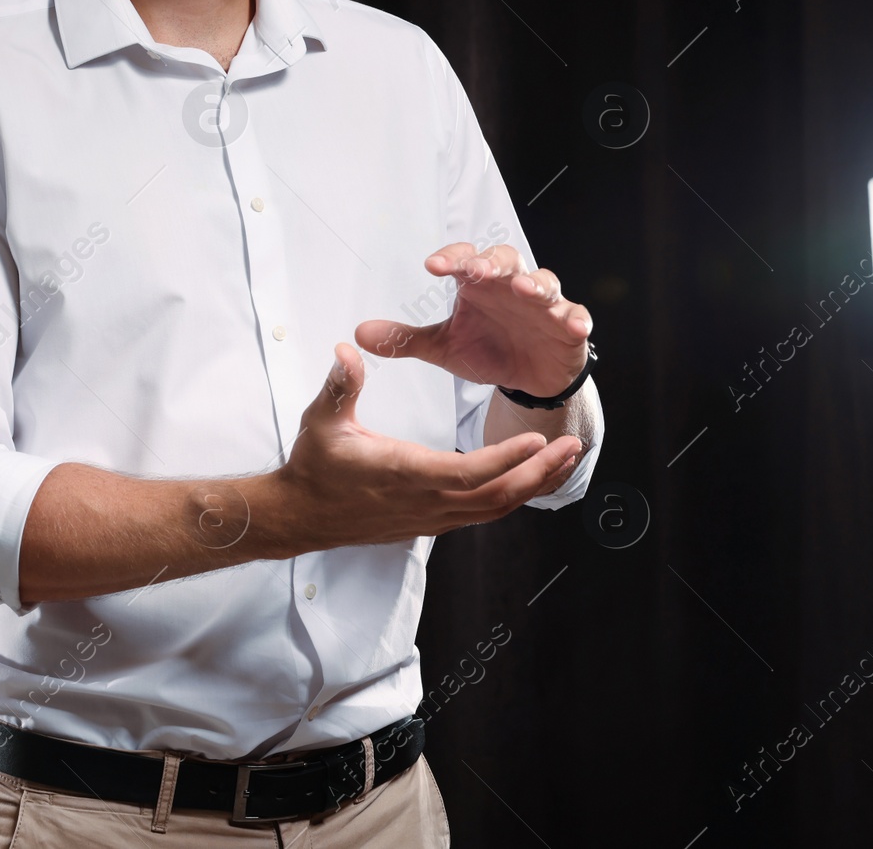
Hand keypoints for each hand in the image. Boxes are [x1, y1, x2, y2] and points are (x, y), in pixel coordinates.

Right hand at [266, 344, 583, 551]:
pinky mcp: (432, 522)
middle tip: (571, 445)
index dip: (508, 458)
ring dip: (534, 484)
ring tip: (563, 458)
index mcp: (406, 473)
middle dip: (540, 472)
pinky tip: (530, 478)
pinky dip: (513, 495)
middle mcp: (426, 502)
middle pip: (498, 496)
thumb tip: (347, 350)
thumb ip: (341, 385)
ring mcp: (432, 517)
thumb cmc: (315, 467)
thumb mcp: (322, 421)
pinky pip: (483, 513)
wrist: (302, 514)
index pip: (470, 472)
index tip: (538, 438)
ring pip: (496, 508)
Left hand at [354, 242, 591, 397]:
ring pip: (543, 283)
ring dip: (535, 285)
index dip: (452, 259)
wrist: (526, 377)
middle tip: (477, 270)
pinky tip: (574, 326)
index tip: (432, 267)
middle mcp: (512, 286)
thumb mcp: (444, 347)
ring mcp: (544, 305)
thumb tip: (359, 334)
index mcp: (480, 285)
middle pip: (506, 261)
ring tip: (524, 291)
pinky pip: (577, 317)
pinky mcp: (569, 326)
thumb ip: (406, 339)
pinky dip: (576, 319)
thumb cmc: (488, 349)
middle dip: (493, 264)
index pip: (465, 260)